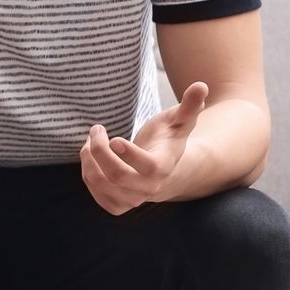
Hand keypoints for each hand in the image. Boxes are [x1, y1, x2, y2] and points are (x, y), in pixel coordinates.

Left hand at [81, 81, 208, 214]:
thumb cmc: (168, 139)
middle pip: (116, 175)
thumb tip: (201, 85)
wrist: (165, 170)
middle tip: (96, 129)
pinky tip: (91, 158)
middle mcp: (148, 188)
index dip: (129, 154)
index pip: (147, 167)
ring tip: (89, 142)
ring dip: (88, 160)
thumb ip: (189, 105)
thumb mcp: (179, 121)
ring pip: (100, 184)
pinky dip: (88, 174)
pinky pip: (96, 194)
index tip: (114, 138)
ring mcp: (132, 199)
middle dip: (99, 149)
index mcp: (162, 167)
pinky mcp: (118, 204)